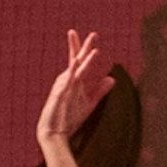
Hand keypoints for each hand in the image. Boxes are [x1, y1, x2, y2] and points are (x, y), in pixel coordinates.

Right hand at [40, 30, 111, 144]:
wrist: (54, 132)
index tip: (94, 36)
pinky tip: (76, 66)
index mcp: (74, 81)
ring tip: (95, 51)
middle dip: (85, 47)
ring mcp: (63, 88)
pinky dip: (71, 76)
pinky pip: (66, 85)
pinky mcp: (59, 98)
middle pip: (78, 61)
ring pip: (75, 72)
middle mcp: (68, 81)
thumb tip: (112, 78)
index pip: (80, 61)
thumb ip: (100, 90)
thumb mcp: (89, 102)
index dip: (86, 49)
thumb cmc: (69, 116)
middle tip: (95, 34)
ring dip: (85, 61)